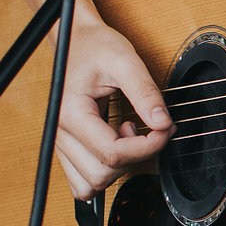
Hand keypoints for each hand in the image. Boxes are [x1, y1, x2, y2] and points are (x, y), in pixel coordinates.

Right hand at [56, 15, 172, 197]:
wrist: (75, 40)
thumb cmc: (96, 47)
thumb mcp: (125, 60)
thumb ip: (145, 92)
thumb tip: (163, 123)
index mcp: (71, 113)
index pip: (112, 154)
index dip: (147, 147)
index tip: (165, 128)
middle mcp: (59, 133)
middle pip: (101, 174)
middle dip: (135, 157)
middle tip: (151, 129)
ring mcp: (60, 142)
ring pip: (89, 184)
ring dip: (117, 168)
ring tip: (127, 133)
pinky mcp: (66, 146)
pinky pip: (82, 179)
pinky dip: (103, 170)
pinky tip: (116, 141)